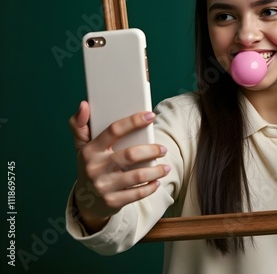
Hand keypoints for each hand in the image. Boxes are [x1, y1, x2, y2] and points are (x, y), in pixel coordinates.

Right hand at [69, 101, 169, 232]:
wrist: (85, 201)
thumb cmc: (90, 166)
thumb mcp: (82, 146)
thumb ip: (81, 124)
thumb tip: (83, 104)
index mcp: (90, 150)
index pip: (114, 130)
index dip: (133, 121)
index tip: (150, 115)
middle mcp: (95, 168)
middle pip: (131, 155)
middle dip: (152, 150)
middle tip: (163, 149)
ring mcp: (103, 186)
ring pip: (138, 175)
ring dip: (156, 171)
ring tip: (166, 167)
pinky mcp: (112, 202)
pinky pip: (137, 193)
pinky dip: (151, 187)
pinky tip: (157, 182)